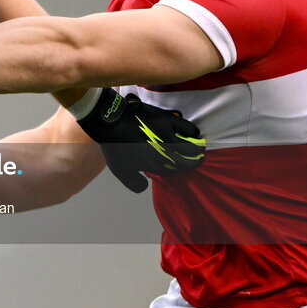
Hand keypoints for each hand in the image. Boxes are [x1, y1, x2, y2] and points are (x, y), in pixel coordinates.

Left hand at [76, 89, 204, 193]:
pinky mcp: (168, 121)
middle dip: (193, 162)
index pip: (173, 171)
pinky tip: (191, 134)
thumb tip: (145, 187)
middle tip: (196, 159)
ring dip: (196, 149)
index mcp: (153, 165)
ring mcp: (167, 137)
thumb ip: (133, 183)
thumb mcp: (120, 170)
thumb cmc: (113, 145)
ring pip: (192, 147)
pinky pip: (189, 129)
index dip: (177, 169)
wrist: (109, 121)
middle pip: (188, 162)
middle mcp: (163, 153)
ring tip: (196, 147)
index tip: (179, 165)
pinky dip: (193, 133)